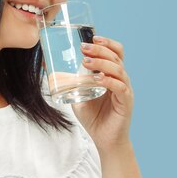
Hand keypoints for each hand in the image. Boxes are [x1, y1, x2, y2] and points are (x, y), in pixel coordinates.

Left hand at [72, 35, 133, 153]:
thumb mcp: (78, 95)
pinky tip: (98, 79)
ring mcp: (125, 89)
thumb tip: (50, 69)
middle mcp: (121, 79)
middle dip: (100, 49)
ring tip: (86, 62)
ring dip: (102, 63)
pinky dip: (109, 81)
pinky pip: (120, 87)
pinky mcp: (126, 102)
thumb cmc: (94, 117)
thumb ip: (69, 82)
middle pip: (116, 56)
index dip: (107, 42)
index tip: (92, 37)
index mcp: (112, 74)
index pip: (115, 52)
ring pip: (118, 69)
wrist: (105, 140)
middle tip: (84, 48)